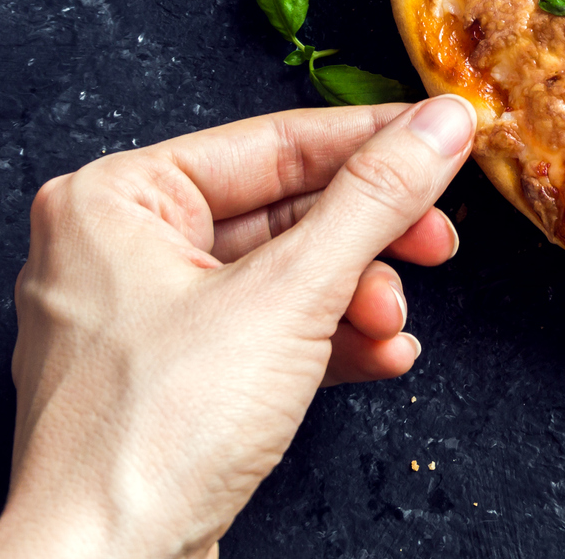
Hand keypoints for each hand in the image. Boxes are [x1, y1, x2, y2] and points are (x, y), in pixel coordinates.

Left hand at [0, 96, 476, 558]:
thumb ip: (375, 199)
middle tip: (439, 243)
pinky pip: (267, 333)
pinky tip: (380, 359)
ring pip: (285, 277)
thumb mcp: (291, 295)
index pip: (275, 143)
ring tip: (393, 329)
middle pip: (286, 212)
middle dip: (370, 244)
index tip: (447, 135)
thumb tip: (439, 126)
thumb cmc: (150, 439)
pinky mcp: (173, 381)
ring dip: (358, 301)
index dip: (376, 141)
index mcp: (117, 201)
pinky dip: (329, 344)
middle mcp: (119, 250)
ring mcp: (144, 320)